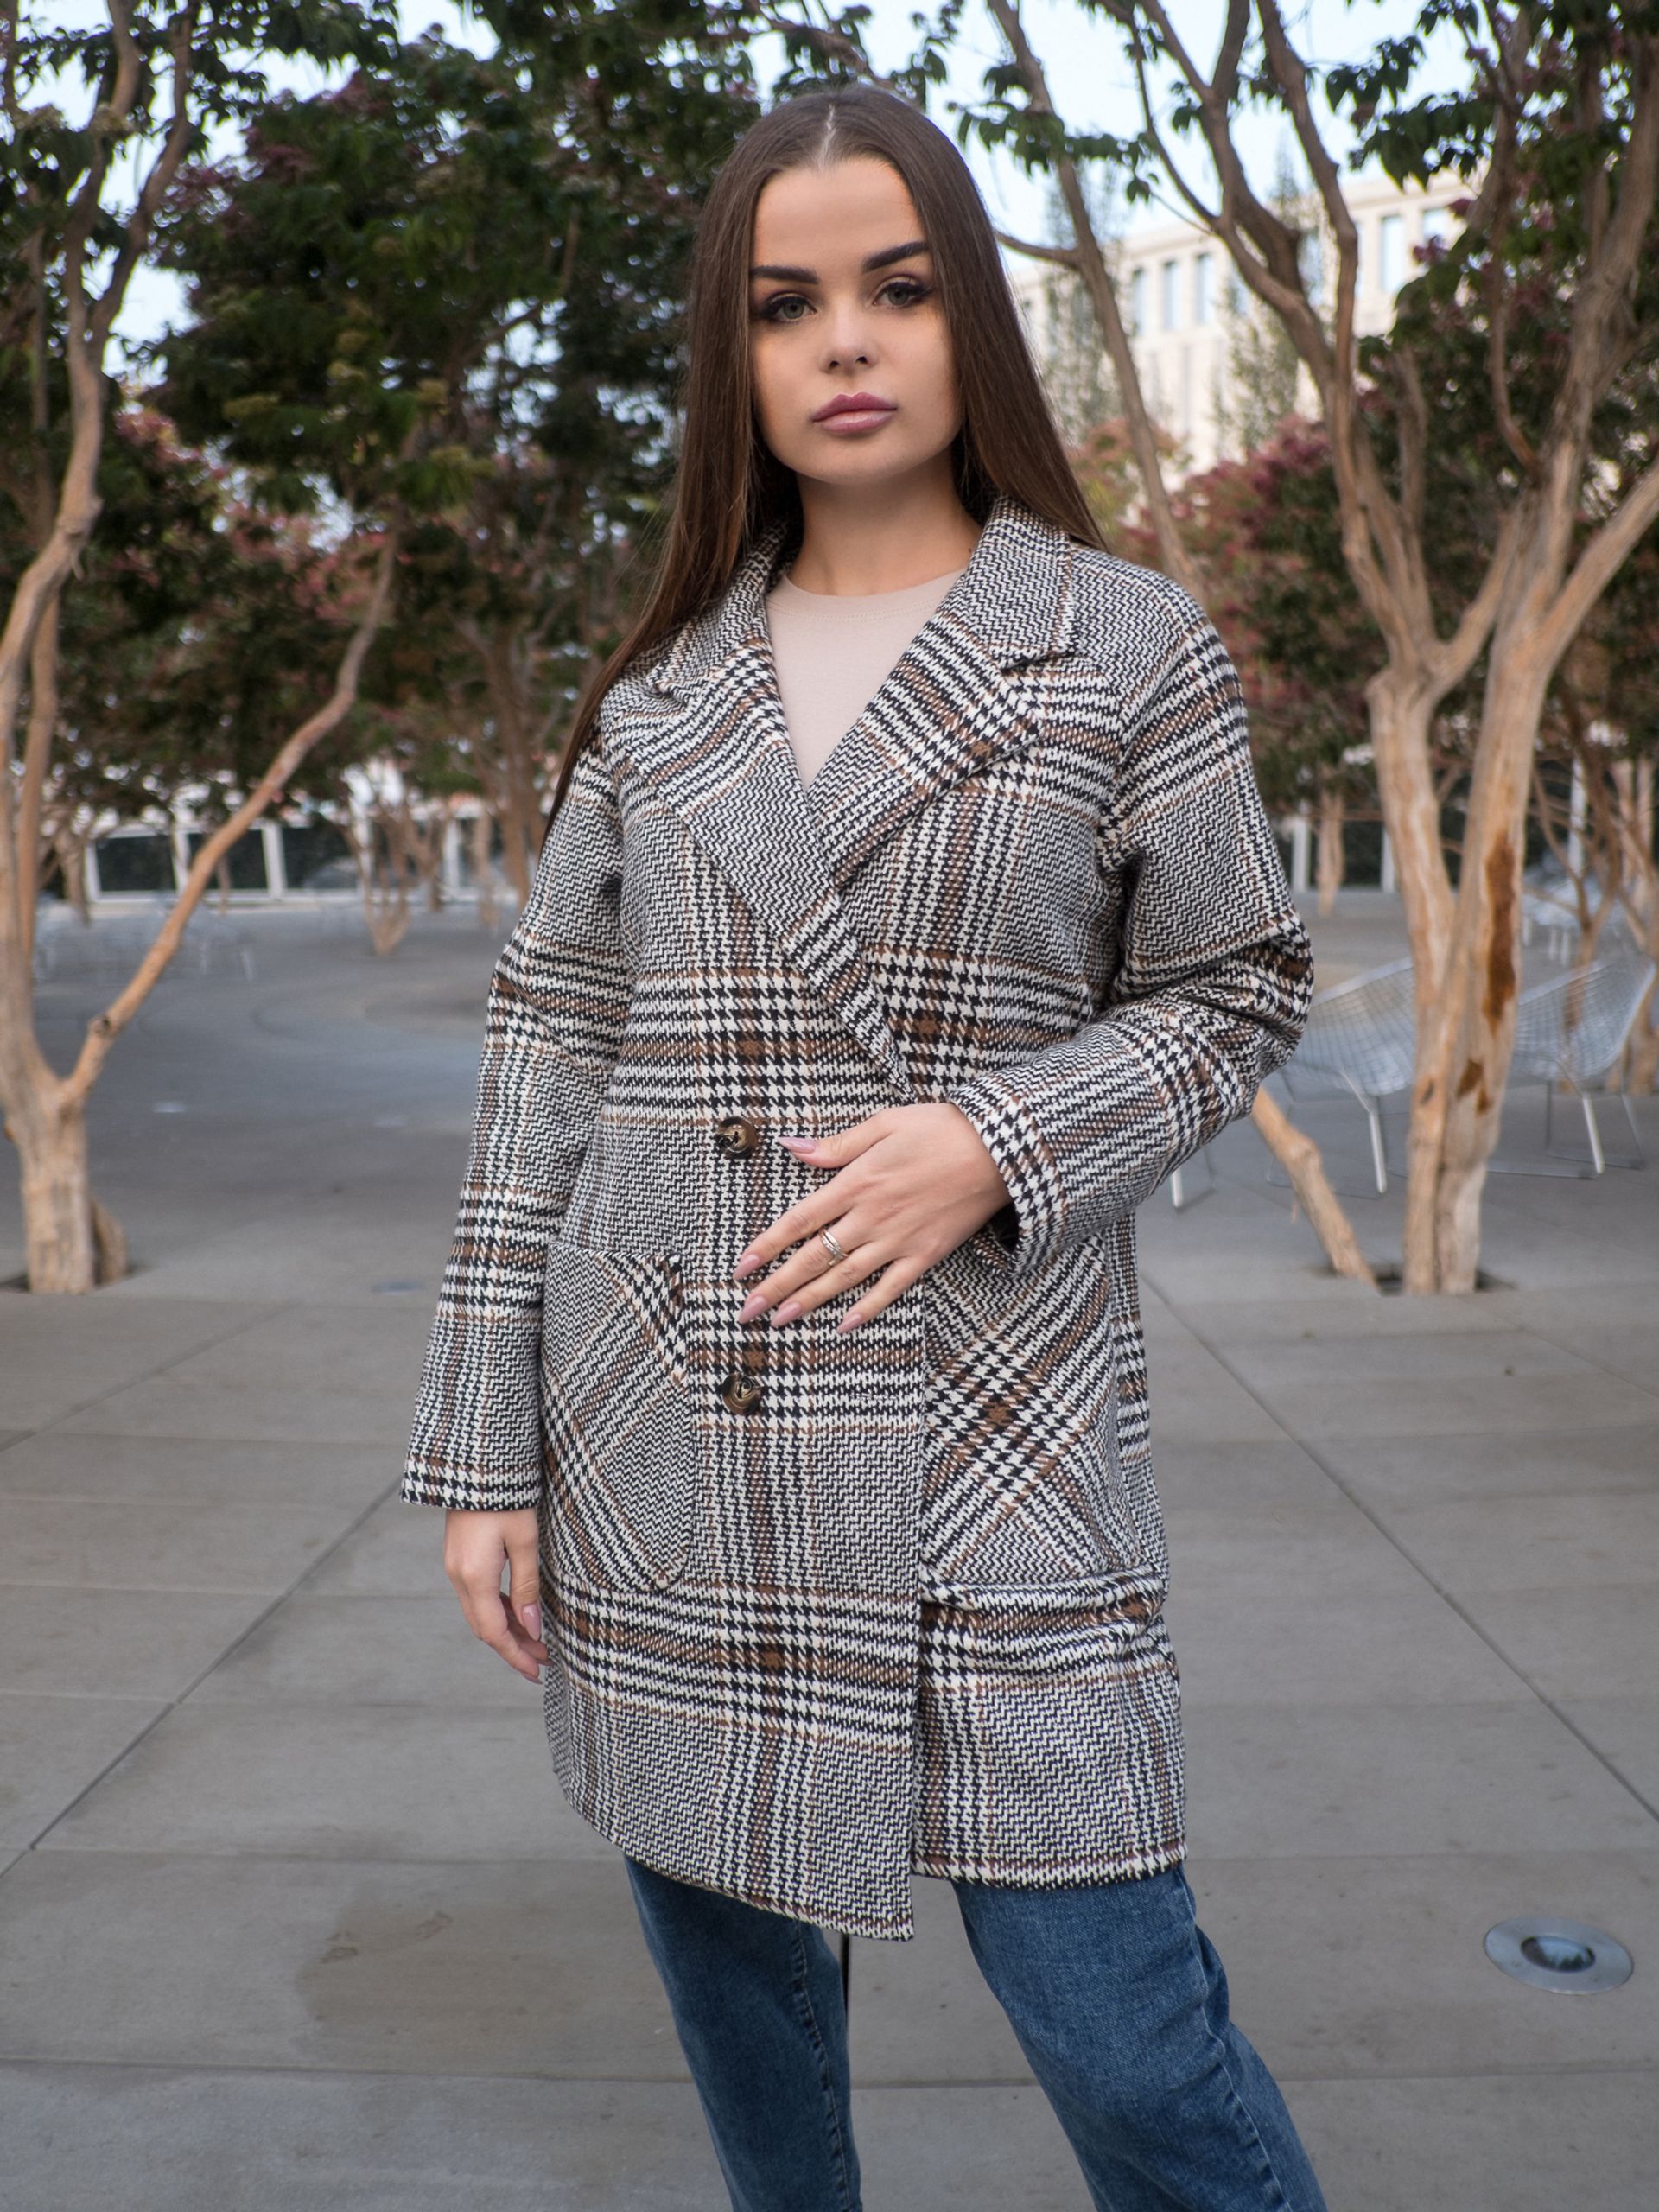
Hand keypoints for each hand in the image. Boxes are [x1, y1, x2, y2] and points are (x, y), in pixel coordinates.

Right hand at [443, 1506, 546, 1681]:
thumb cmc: (507, 1496)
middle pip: (484, 1627)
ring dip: (506, 1629)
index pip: (494, 1632)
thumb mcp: (526, 1540)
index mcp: (474, 1576)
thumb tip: (532, 1628)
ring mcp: (455, 1566)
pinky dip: (498, 1609)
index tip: (537, 1672)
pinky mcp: (459, 1556)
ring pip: (480, 1612)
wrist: (477, 1463)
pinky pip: (477, 1594)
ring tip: (537, 1640)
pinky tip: (519, 1612)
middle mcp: (458, 1576)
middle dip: (513, 1647)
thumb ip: (527, 1586)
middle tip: (544, 1660)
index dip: (515, 1656)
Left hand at [731, 1102, 1010, 1334]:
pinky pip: (890, 1289)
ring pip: (844, 1278)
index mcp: (857, 1183)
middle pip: (814, 1257)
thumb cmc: (940, 1129)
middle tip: (746, 1310)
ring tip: (780, 1320)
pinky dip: (867, 1309)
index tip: (741, 1268)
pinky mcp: (926, 1255)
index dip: (767, 1246)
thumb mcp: (884, 1124)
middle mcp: (871, 1217)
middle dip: (776, 1286)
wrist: (999, 1151)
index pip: (799, 1221)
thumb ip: (836, 1145)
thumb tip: (792, 1147)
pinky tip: (843, 1325)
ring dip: (809, 1302)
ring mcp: (898, 1240)